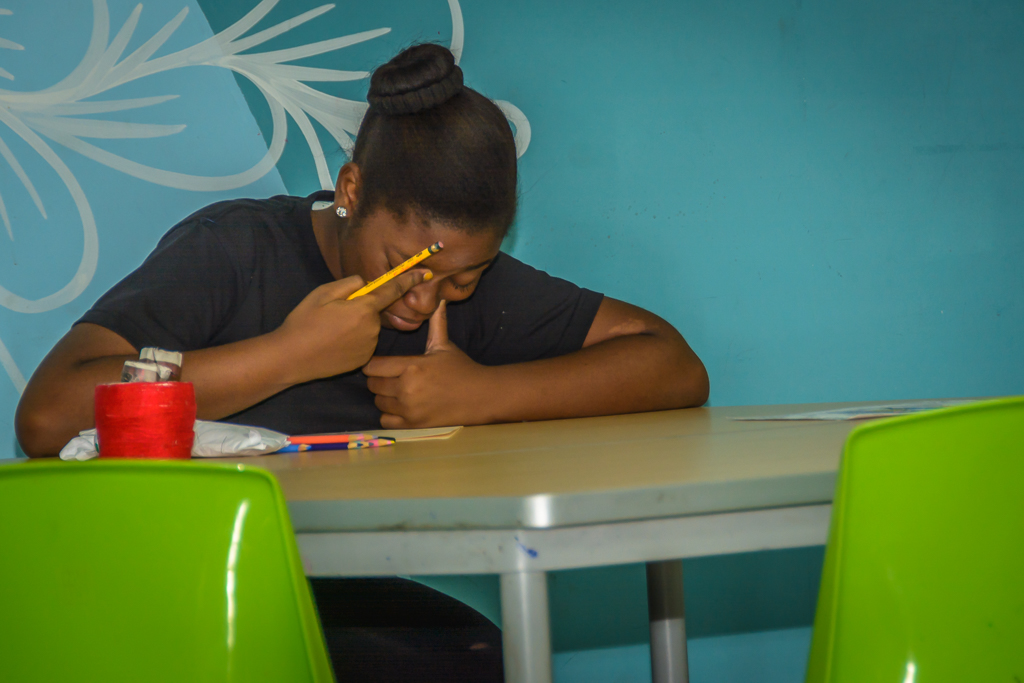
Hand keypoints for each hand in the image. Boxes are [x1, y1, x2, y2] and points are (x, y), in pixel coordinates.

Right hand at [274, 269, 429, 384]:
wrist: (291, 358)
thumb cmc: (303, 322)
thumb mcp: (323, 293)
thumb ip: (349, 284)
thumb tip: (365, 283)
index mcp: (364, 309)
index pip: (392, 289)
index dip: (409, 279)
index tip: (424, 272)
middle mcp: (372, 329)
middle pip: (374, 310)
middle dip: (361, 308)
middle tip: (333, 314)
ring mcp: (369, 346)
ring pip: (369, 327)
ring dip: (357, 324)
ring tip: (330, 330)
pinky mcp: (363, 360)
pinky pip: (364, 342)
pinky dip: (354, 340)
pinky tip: (334, 343)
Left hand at [364, 301, 491, 427]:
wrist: (480, 396)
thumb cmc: (461, 369)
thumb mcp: (445, 345)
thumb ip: (436, 324)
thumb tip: (439, 299)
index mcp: (412, 366)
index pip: (373, 366)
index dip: (372, 364)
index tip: (379, 364)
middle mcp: (407, 388)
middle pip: (373, 385)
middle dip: (377, 380)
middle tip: (388, 378)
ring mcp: (409, 409)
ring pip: (378, 403)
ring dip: (384, 398)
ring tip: (395, 392)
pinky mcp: (413, 424)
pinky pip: (385, 421)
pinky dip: (390, 415)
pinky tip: (399, 408)